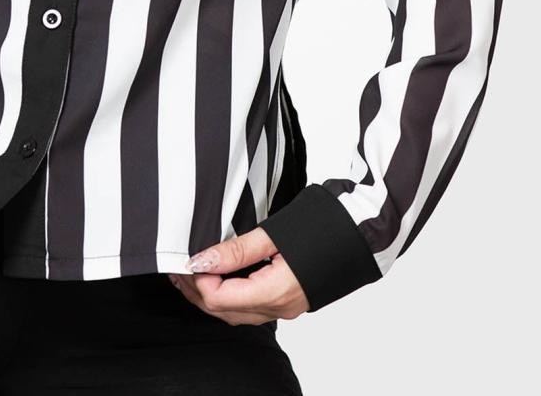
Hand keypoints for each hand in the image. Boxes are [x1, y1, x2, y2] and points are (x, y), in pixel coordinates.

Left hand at [167, 226, 309, 324]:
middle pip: (224, 311)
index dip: (198, 281)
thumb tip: (202, 260)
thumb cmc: (323, 227)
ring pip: (236, 313)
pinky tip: (221, 276)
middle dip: (198, 291)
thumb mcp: (273, 233)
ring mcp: (285, 307)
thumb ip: (237, 250)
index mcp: (275, 292)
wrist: (360, 232)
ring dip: (211, 295)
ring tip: (194, 270)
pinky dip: (230, 294)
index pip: (219, 299)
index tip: (187, 259)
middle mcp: (280, 307)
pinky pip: (250, 307)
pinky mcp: (288, 299)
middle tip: (180, 267)